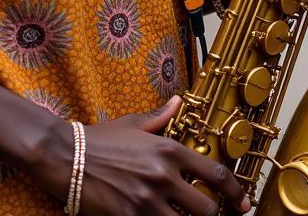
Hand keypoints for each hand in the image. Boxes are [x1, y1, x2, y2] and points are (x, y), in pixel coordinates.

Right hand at [67, 96, 249, 215]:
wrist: (65, 156)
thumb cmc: (100, 139)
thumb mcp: (133, 123)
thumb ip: (161, 116)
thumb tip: (178, 101)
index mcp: (168, 149)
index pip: (215, 174)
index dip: (235, 191)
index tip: (242, 202)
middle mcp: (163, 175)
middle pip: (207, 209)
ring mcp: (147, 201)